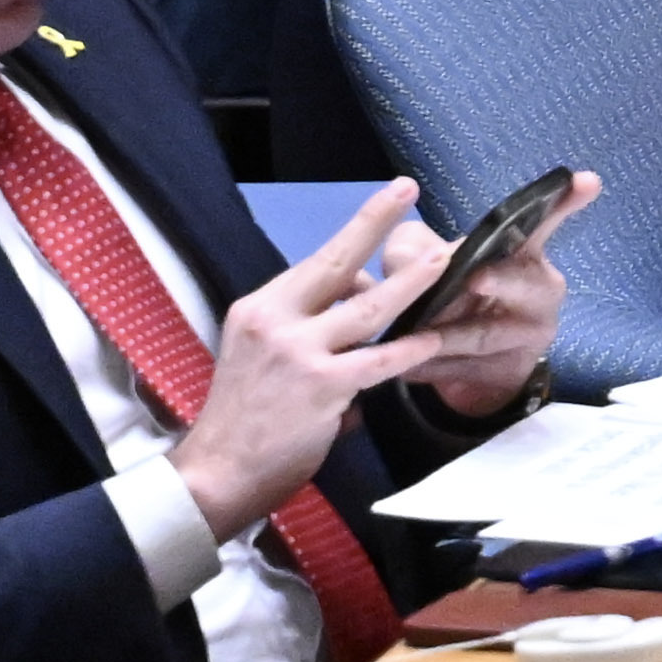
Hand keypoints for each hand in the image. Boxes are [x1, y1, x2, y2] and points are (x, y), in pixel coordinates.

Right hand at [177, 180, 461, 534]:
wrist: (217, 470)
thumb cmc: (246, 415)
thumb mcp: (265, 354)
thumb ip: (312, 326)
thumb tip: (364, 299)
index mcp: (260, 308)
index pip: (316, 264)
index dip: (357, 234)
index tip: (387, 200)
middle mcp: (274, 319)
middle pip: (335, 263)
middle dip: (373, 222)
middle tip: (408, 191)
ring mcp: (297, 351)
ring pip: (367, 309)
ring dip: (410, 284)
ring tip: (444, 260)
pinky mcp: (320, 386)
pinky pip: (377, 361)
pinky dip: (408, 350)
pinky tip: (433, 339)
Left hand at [366, 171, 586, 423]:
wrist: (462, 364)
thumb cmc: (449, 295)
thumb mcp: (425, 264)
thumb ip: (413, 251)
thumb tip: (409, 258)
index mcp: (523, 253)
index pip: (543, 224)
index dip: (564, 203)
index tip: (586, 181)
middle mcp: (539, 290)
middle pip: (524, 284)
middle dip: (500, 281)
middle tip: (475, 278)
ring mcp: (530, 334)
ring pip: (485, 334)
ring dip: (447, 336)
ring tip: (414, 338)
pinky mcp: (511, 370)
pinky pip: (468, 368)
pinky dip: (434, 368)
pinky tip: (407, 369)